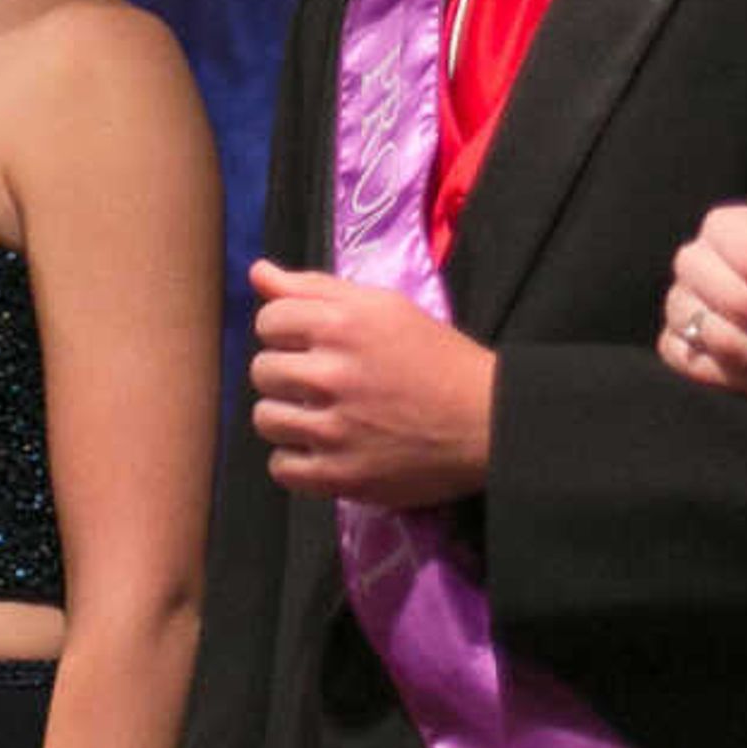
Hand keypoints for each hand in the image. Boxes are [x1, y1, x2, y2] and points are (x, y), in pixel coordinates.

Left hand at [248, 260, 497, 506]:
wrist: (489, 421)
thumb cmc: (438, 359)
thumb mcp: (384, 307)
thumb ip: (315, 287)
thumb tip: (257, 272)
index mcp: (343, 324)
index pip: (268, 321)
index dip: (286, 331)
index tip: (310, 343)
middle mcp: (333, 374)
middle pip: (262, 370)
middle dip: (286, 373)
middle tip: (320, 381)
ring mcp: (335, 429)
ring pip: (265, 418)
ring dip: (287, 416)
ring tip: (320, 415)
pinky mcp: (342, 474)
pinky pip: (281, 467)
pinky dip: (296, 460)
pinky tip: (321, 448)